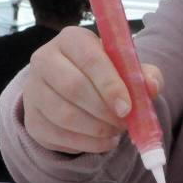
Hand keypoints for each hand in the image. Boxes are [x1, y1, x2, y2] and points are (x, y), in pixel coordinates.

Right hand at [23, 26, 163, 154]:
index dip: (110, 85)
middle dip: (103, 110)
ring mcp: (34, 90)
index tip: (127, 107)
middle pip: (73, 86)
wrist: (71, 91)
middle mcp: (45, 59)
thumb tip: (151, 87)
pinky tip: (103, 141)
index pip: (90, 59)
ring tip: (115, 131)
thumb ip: (143, 74)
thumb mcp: (126, 68)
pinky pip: (58, 135)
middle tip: (123, 122)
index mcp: (71, 39)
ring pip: (64, 115)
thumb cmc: (103, 75)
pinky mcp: (31, 118)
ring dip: (96, 129)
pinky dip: (86, 143)